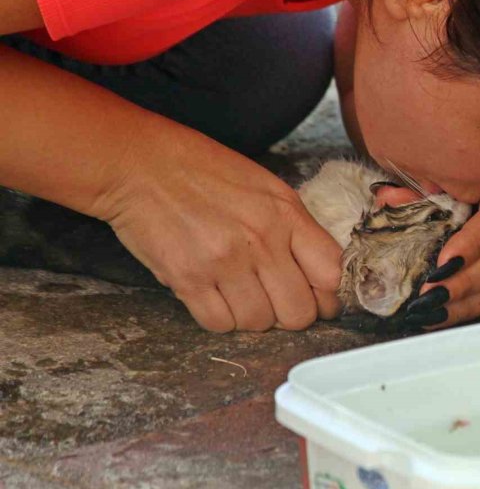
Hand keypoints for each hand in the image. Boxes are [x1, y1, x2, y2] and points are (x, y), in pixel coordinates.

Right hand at [94, 123, 341, 331]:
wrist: (139, 165)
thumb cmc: (204, 171)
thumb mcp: (265, 187)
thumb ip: (296, 228)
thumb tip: (319, 273)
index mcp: (286, 214)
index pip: (331, 274)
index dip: (329, 295)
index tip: (319, 297)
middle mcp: (261, 240)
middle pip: (299, 312)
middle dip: (292, 314)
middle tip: (277, 302)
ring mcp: (224, 262)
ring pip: (259, 323)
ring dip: (253, 317)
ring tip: (241, 294)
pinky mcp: (188, 279)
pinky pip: (220, 324)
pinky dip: (221, 318)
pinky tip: (215, 296)